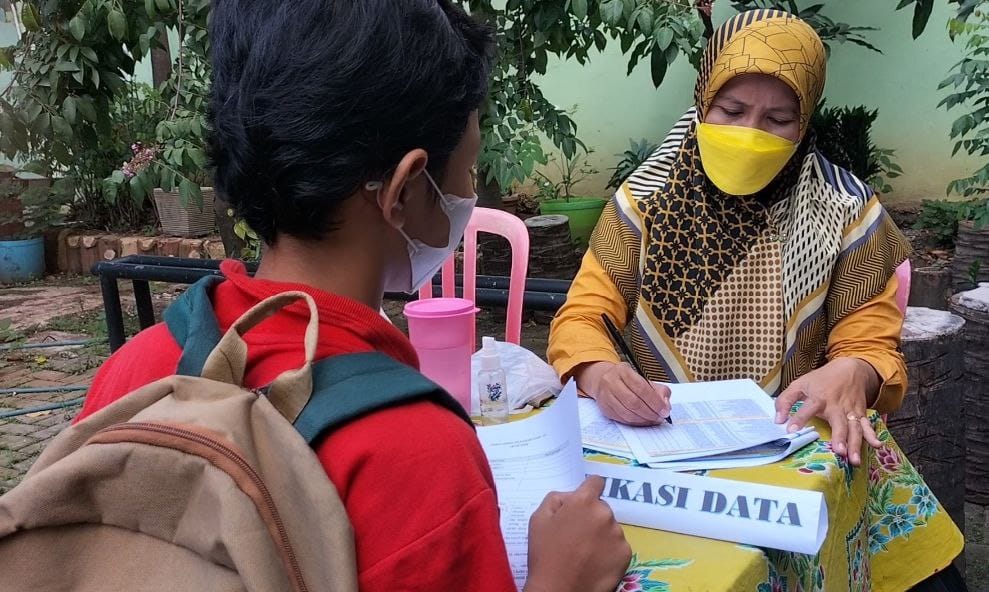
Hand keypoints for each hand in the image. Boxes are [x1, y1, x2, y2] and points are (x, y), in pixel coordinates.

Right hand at [524, 476, 631, 591]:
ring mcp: (618, 534)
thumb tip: (571, 496)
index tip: (583, 501)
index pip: (595, 482)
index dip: (588, 489)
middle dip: (591, 516)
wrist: (559, 590)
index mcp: (583, 502)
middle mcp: (605, 513)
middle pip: (601, 508)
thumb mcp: (538, 518)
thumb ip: (556, 499)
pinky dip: (608, 551)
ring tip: (584, 552)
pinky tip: (594, 562)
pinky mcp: (625, 554)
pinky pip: (617, 545)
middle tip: (576, 535)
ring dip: (600, 534)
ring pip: (610, 527)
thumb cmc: (545, 554)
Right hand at [575, 361, 670, 425]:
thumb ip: (658, 390)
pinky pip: (622, 419)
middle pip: (633, 402)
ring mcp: (606, 396)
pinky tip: (643, 421)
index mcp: (623, 371)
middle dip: (650, 413)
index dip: (655, 401)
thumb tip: (665, 404)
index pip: (641, 387)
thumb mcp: (643, 378)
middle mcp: (611, 382)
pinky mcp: (604, 408)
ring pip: (627, 413)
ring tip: (653, 420)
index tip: (664, 410)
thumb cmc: (627, 381)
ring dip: (643, 420)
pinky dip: (635, 422)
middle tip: (660, 417)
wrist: (604, 381)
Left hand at [774, 357, 882, 465]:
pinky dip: (872, 435)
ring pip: (854, 428)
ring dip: (855, 444)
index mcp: (818, 397)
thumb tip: (777, 420)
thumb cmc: (821, 380)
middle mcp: (836, 405)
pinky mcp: (860, 413)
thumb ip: (786, 400)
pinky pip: (867, 425)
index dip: (798, 418)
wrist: (849, 369)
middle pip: (838, 422)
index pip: (807, 408)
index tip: (791, 430)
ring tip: (853, 459)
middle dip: (839, 437)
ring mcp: (850, 410)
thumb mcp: (799, 384)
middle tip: (838, 452)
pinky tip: (876, 445)